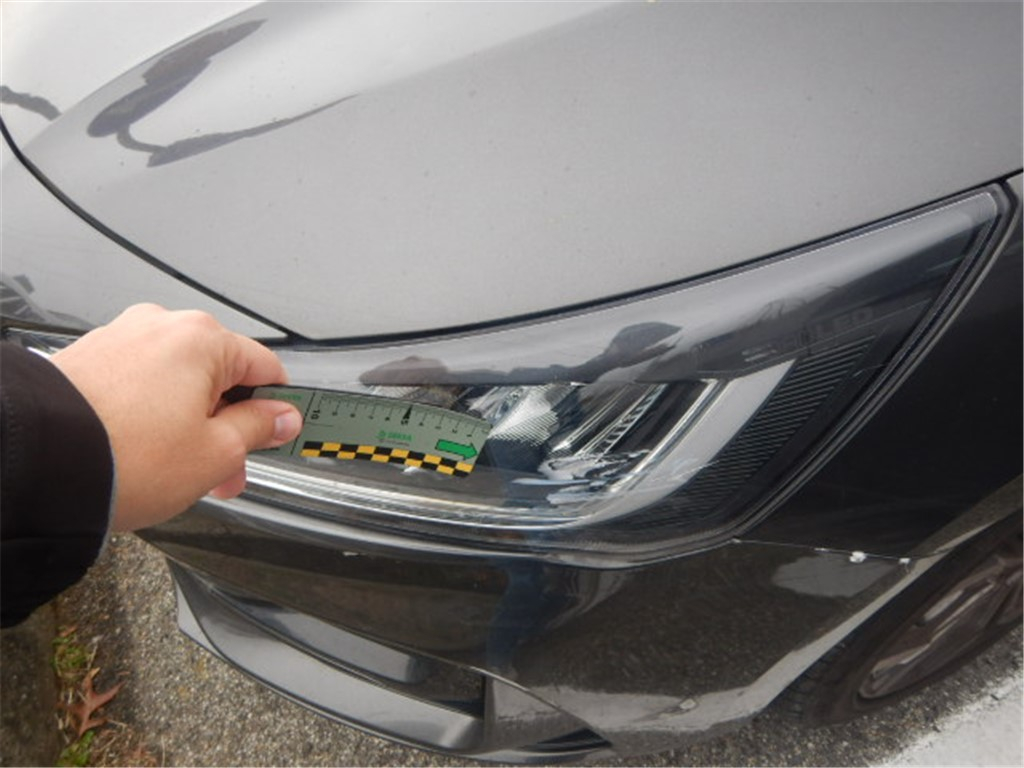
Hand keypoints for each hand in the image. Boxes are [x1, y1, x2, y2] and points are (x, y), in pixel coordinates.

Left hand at [51, 304, 302, 530]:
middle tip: (227, 469)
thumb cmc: (121, 456)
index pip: (266, 368)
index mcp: (202, 339)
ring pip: (179, 382)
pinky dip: (153, 415)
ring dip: (191, 423)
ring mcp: (121, 339)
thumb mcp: (215, 453)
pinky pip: (141, 384)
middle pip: (220, 376)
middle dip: (229, 425)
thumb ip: (258, 429)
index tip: (280, 433)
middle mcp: (161, 327)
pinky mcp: (90, 359)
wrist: (38, 465)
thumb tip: (281, 418)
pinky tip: (147, 453)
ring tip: (182, 470)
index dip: (279, 408)